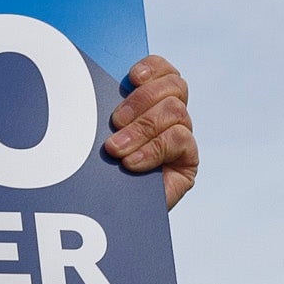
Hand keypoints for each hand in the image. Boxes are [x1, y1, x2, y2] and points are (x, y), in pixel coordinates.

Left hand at [105, 55, 195, 209]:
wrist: (105, 215)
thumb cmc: (98, 169)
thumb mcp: (99, 131)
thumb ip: (106, 108)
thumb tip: (95, 82)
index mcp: (152, 101)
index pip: (164, 71)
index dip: (153, 67)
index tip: (131, 77)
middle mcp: (171, 116)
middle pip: (174, 85)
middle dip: (142, 99)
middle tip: (115, 121)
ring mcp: (181, 137)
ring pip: (175, 110)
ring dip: (141, 128)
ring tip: (115, 149)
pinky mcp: (188, 161)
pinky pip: (180, 139)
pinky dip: (153, 149)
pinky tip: (132, 163)